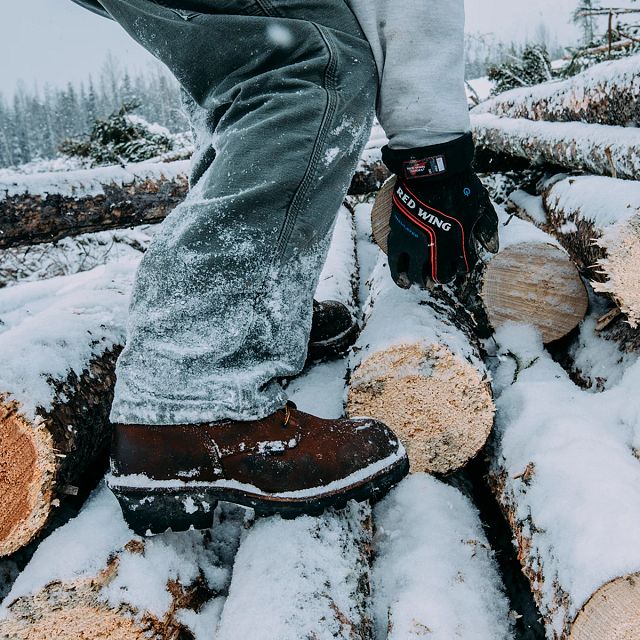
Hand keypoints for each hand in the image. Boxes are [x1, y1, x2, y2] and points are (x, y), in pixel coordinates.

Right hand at [382, 134, 498, 287]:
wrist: (432, 169)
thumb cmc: (460, 185)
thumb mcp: (482, 205)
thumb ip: (487, 228)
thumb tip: (491, 250)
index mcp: (459, 242)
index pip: (462, 268)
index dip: (461, 270)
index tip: (458, 267)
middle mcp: (437, 247)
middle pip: (438, 275)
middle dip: (439, 279)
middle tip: (436, 280)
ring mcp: (416, 243)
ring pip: (415, 274)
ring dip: (418, 282)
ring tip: (417, 285)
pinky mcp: (398, 235)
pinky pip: (396, 262)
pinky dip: (399, 275)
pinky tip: (402, 280)